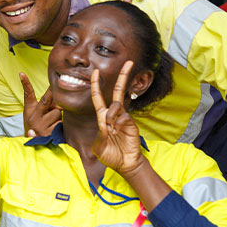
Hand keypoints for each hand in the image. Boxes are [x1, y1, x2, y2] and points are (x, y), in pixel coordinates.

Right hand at [20, 73, 60, 136]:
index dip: (25, 83)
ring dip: (59, 116)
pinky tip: (55, 130)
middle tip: (56, 87)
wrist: (36, 145)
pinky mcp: (48, 133)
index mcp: (30, 110)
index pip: (28, 94)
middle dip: (52, 93)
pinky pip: (61, 123)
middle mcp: (34, 117)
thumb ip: (46, 103)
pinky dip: (61, 125)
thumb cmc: (38, 125)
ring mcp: (40, 126)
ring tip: (52, 122)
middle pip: (46, 100)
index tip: (22, 74)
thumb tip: (58, 99)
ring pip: (58, 112)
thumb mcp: (35, 113)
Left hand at [90, 61, 144, 175]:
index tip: (95, 72)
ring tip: (110, 131)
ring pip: (116, 105)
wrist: (124, 164)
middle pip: (118, 91)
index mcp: (103, 118)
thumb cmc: (110, 155)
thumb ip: (100, 134)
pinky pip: (123, 116)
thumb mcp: (98, 146)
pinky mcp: (131, 123)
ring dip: (110, 116)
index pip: (98, 98)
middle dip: (123, 76)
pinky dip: (117, 123)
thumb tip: (107, 123)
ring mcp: (124, 118)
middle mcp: (114, 115)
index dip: (95, 85)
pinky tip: (117, 132)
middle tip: (129, 62)